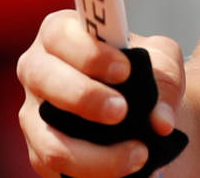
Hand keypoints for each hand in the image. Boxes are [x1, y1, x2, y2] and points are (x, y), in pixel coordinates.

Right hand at [18, 11, 185, 176]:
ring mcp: (34, 116)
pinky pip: (59, 172)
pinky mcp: (40, 153)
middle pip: (43, 79)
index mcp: (60, 34)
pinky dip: (96, 176)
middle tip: (122, 112)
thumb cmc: (143, 73)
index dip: (89, 53)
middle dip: (84, 98)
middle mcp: (38, 71)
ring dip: (95, 155)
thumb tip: (160, 121)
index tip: (125, 70)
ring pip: (50, 140)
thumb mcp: (162, 61)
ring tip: (139, 155)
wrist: (141, 111)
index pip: (60, 35)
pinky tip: (128, 172)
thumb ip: (165, 80)